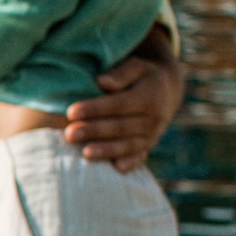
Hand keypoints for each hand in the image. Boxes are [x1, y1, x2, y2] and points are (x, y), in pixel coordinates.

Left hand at [66, 35, 183, 173]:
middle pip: (120, 127)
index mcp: (149, 96)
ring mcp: (152, 136)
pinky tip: (114, 168)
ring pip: (128, 145)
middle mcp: (153, 119)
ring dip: (106, 150)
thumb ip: (121, 73)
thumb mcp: (136, 67)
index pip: (118, 104)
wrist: (166, 92)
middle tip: (70, 134)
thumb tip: (102, 82)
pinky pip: (139, 157)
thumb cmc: (141, 76)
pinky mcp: (148, 148)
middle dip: (94, 131)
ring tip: (85, 153)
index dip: (95, 109)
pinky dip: (129, 164)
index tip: (71, 112)